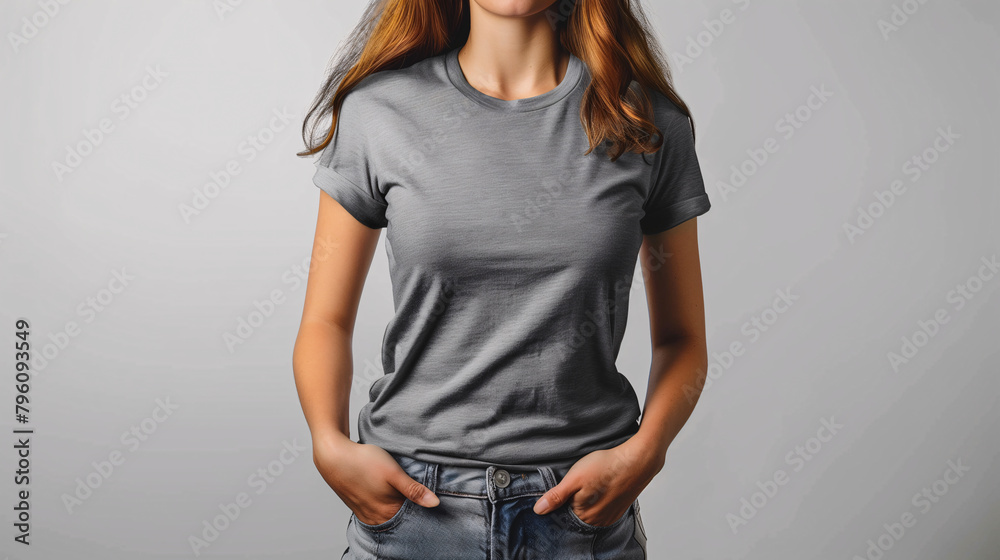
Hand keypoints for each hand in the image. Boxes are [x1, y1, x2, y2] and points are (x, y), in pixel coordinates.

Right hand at [312, 434, 439, 525]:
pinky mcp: (357, 506)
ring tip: (400, 493)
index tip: (427, 498)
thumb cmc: (363, 461)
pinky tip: (384, 494)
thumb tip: (435, 503)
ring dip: (395, 508)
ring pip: (386, 516)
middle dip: (409, 510)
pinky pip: (375, 512)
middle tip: (416, 494)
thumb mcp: (393, 472)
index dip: (421, 509)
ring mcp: (364, 513)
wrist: (333, 455)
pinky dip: (383, 506)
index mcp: (387, 512)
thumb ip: (414, 490)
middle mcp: (375, 517)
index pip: (411, 518)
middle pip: (399, 519)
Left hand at [532, 436, 663, 526]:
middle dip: (573, 501)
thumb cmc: (605, 466)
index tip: (565, 486)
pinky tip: (600, 487)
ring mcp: (610, 516)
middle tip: (580, 482)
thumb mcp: (575, 478)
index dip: (560, 500)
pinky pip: (602, 508)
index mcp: (584, 516)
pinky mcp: (619, 509)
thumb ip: (556, 496)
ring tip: (591, 483)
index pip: (562, 514)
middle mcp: (598, 521)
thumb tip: (538, 510)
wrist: (637, 460)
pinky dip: (598, 500)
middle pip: (576, 514)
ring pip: (590, 511)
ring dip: (586, 500)